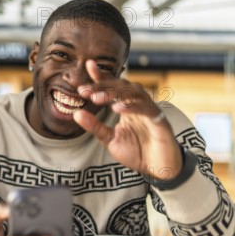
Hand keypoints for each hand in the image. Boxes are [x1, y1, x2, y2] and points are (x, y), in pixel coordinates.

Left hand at [74, 60, 182, 180]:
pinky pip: (147, 109)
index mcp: (126, 106)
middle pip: (122, 86)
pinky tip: (117, 108)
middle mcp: (138, 104)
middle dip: (102, 86)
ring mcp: (150, 111)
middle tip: (85, 91)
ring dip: (115, 93)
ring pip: (134, 93)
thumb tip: (76, 113)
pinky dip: (132, 106)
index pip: (113, 87)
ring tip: (97, 98)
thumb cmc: (136, 153)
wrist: (158, 169)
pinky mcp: (160, 121)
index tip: (88, 65)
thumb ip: (94, 126)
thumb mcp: (109, 139)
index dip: (101, 76)